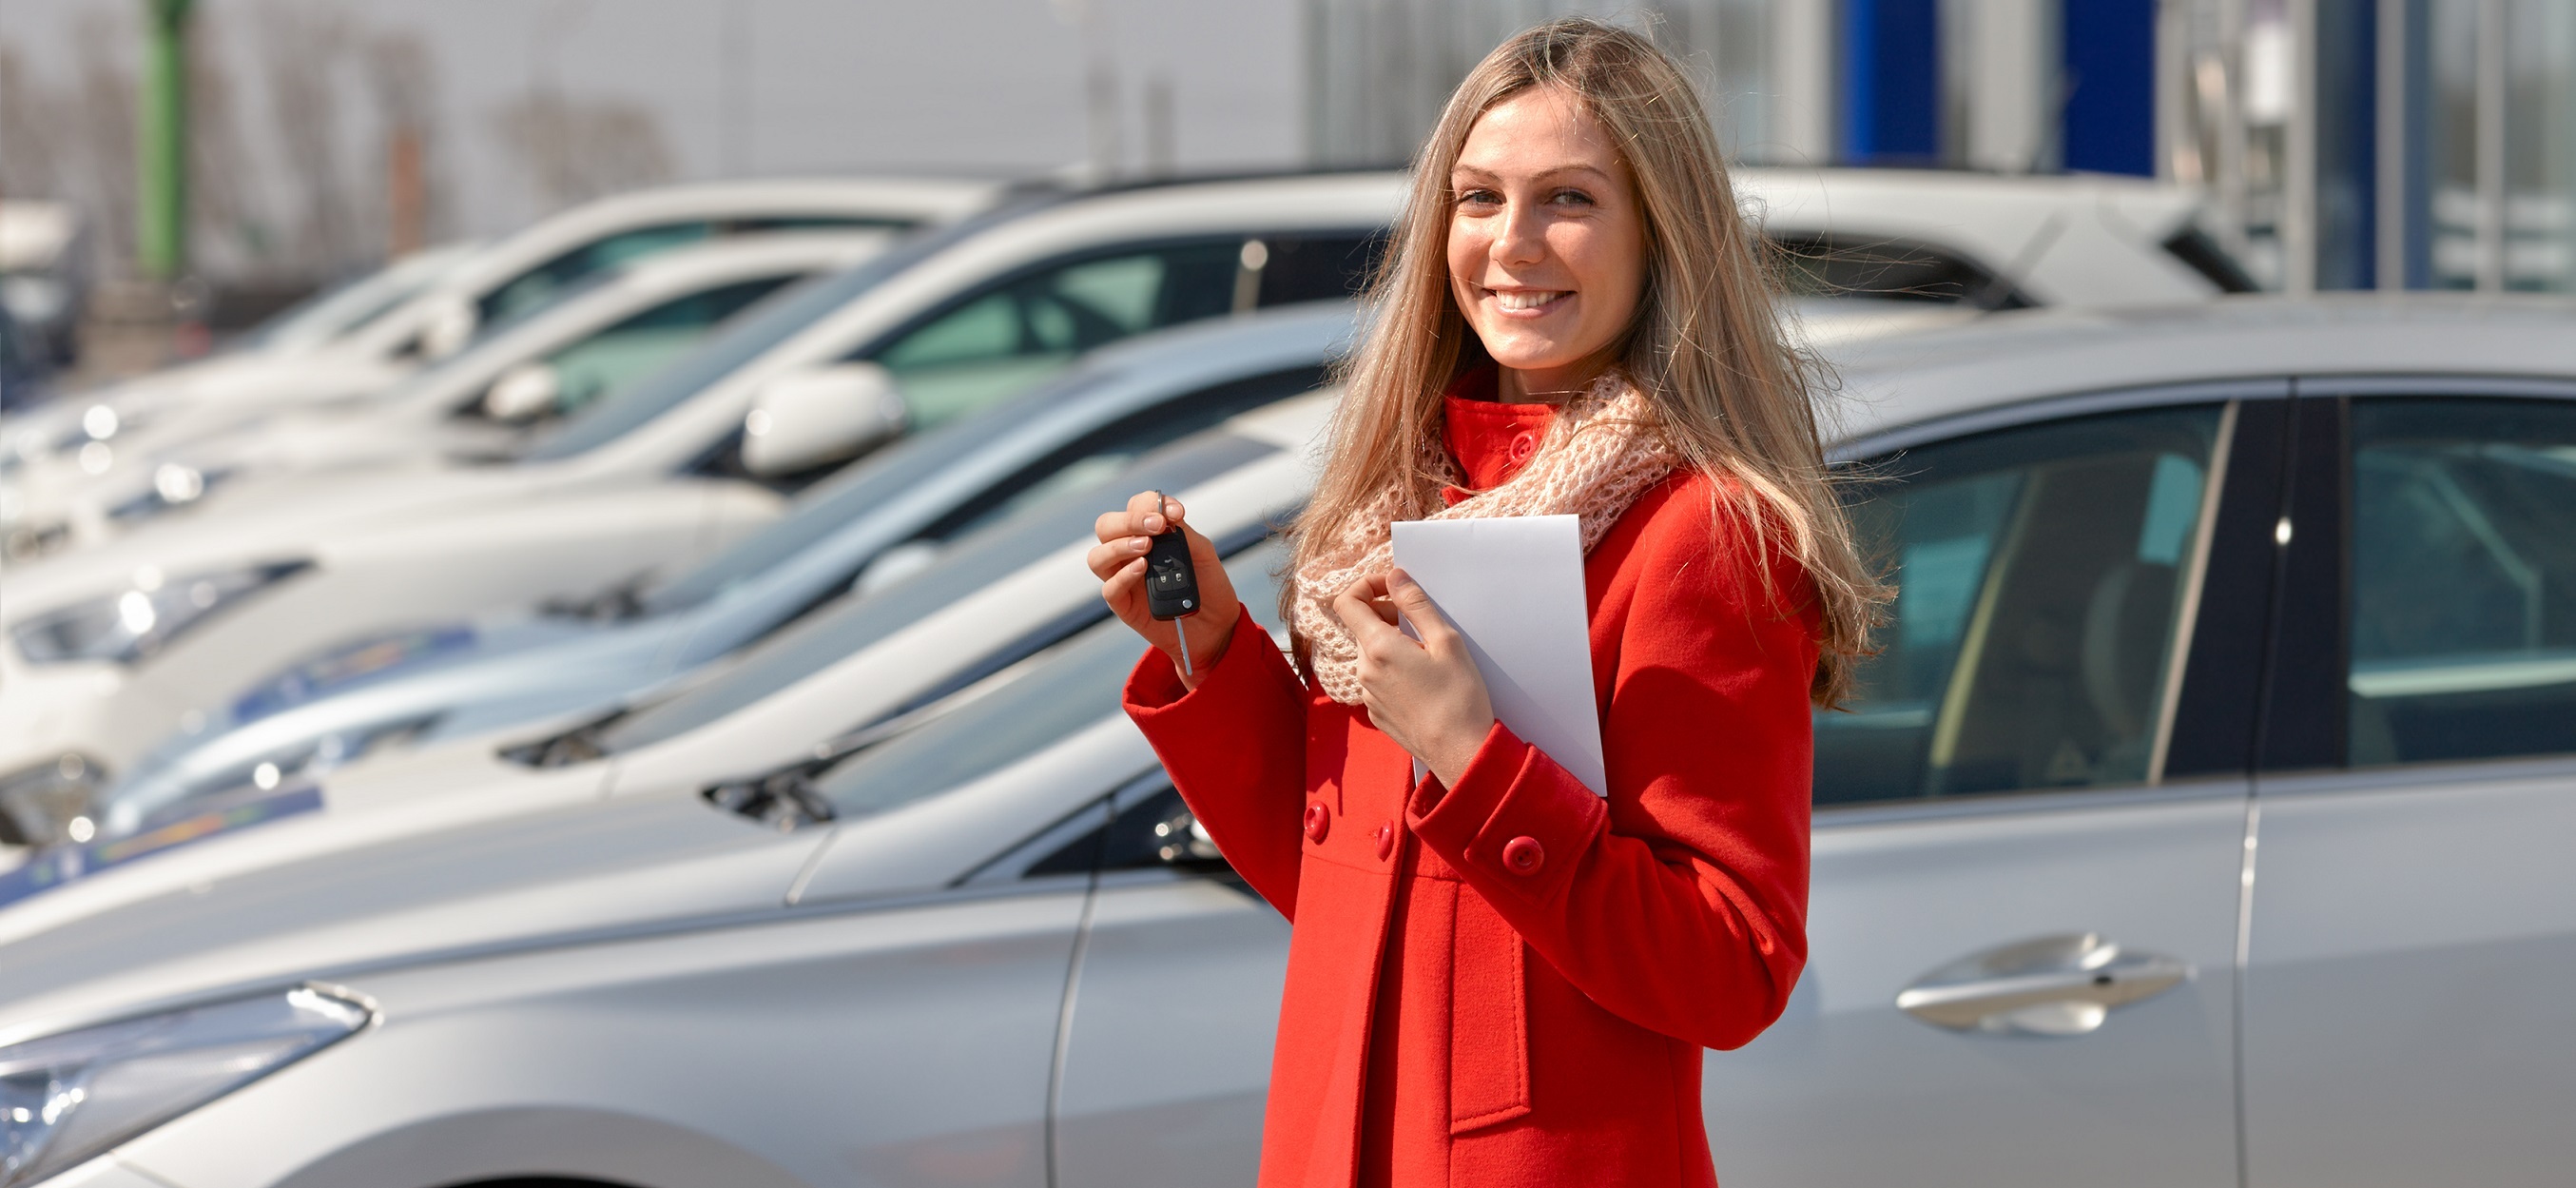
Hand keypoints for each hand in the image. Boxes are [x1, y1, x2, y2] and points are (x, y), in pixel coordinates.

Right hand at [1088, 490, 1242, 688]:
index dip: (1149, 503)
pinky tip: (1143, 568)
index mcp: (1147, 533)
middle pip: (1106, 527)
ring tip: (1146, 546)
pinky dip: (1124, 575)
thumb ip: (1182, 532)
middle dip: (1129, 520)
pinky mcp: (1124, 605)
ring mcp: (1123, 578)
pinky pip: (1110, 588)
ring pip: (1097, 556)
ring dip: (1120, 545)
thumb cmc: (1207, 585)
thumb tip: (1165, 514)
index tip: (1176, 512)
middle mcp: (1129, 552)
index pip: (1134, 507)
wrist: (1216, 625)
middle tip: (1156, 526)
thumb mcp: (1202, 552)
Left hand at [1331, 568, 1495, 787]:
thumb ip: (1415, 604)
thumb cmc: (1459, 697)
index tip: (1393, 587)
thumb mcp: (1445, 641)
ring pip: (1370, 654)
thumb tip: (1394, 576)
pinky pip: (1376, 679)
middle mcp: (1364, 671)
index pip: (1347, 602)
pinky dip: (1392, 668)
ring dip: (1390, 643)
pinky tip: (1421, 681)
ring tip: (1425, 654)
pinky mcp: (1376, 713)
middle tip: (1419, 622)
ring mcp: (1367, 695)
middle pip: (1361, 627)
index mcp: (1377, 648)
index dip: (1366, 585)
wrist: (1460, 752)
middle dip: (1385, 615)